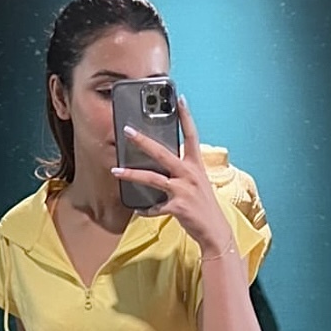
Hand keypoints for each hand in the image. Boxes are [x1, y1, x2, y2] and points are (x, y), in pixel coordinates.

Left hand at [111, 96, 232, 256]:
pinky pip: (154, 207)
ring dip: (131, 174)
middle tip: (127, 131)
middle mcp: (190, 175)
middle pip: (162, 153)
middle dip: (143, 141)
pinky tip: (139, 210)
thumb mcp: (198, 184)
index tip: (179, 99)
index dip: (186, 117)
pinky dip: (145, 210)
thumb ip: (183, 172)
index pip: (192, 136)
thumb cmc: (204, 207)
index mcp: (196, 166)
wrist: (215, 231)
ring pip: (152, 178)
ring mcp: (184, 190)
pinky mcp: (177, 207)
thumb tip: (161, 166)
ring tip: (116, 170)